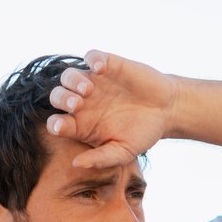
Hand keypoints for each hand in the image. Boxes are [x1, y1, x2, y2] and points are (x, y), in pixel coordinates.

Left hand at [46, 49, 179, 170]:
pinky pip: (92, 56)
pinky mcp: (108, 65)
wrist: (165, 111)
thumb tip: (76, 165)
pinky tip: (101, 68)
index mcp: (80, 125)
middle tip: (77, 105)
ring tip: (88, 90)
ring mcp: (94, 82)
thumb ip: (100, 159)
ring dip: (73, 81)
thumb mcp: (122, 152)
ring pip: (68, 76)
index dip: (55, 124)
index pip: (57, 123)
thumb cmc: (141, 134)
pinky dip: (93, 59)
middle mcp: (82, 103)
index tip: (62, 126)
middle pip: (57, 96)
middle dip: (62, 100)